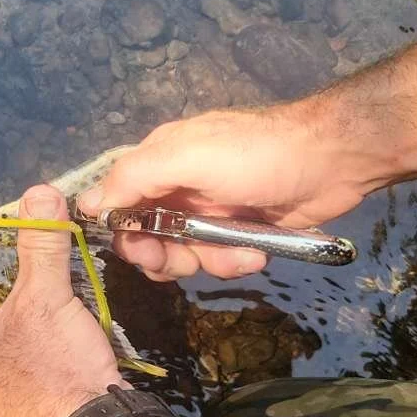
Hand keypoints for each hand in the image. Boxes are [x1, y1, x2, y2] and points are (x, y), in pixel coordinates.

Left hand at [0, 184, 126, 416]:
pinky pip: (38, 357)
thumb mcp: (46, 296)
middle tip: (56, 257)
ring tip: (70, 287)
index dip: (1, 252)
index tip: (29, 228)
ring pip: (21, 332)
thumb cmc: (56, 366)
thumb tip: (39, 190)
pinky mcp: (32, 406)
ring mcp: (1, 394)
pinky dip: (56, 338)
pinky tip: (77, 327)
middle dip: (28, 281)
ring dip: (46, 309)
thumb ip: (41, 242)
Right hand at [78, 103, 382, 280]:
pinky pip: (218, 259)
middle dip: (166, 255)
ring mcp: (208, 212)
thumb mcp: (186, 157)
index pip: (118, 205)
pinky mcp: (237, 232)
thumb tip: (84, 203)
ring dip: (208, 261)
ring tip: (240, 252)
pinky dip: (235, 261)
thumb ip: (133, 178)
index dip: (125, 233)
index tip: (145, 247)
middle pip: (148, 238)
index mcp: (158, 162)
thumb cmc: (255, 155)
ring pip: (184, 255)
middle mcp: (177, 188)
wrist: (332, 160)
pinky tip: (258, 252)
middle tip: (187, 258)